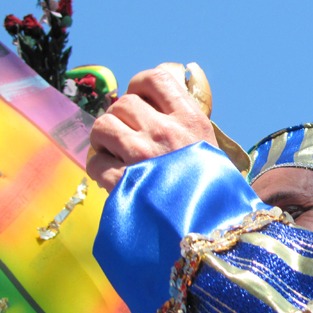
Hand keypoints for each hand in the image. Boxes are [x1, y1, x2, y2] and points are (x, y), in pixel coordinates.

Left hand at [86, 67, 217, 191]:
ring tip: (115, 153)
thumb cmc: (217, 193)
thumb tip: (165, 97)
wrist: (217, 233)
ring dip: (104, 139)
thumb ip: (187, 124)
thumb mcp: (211, 148)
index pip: (155, 79)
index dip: (139, 85)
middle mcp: (165, 133)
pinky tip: (111, 177)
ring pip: (103, 126)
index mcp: (190, 121)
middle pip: (123, 103)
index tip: (140, 101)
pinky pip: (95, 163)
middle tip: (127, 136)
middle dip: (120, 117)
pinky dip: (98, 168)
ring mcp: (144, 158)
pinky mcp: (126, 184)